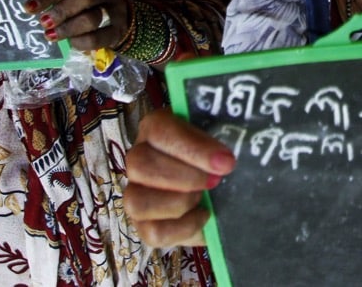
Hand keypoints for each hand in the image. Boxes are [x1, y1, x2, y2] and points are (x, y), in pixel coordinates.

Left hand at [24, 0, 131, 51]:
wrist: (117, 14)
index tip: (30, 8)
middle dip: (61, 11)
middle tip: (43, 22)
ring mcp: (117, 8)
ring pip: (92, 17)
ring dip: (68, 28)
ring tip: (50, 35)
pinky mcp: (119, 29)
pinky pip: (100, 37)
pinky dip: (82, 42)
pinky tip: (69, 43)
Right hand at [124, 108, 236, 246]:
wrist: (222, 192)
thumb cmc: (218, 160)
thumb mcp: (221, 143)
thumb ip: (222, 140)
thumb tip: (227, 157)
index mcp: (155, 128)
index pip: (160, 130)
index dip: (193, 147)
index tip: (225, 161)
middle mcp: (138, 158)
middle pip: (141, 164)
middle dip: (186, 176)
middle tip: (216, 181)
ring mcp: (135, 193)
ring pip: (138, 202)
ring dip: (179, 202)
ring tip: (205, 197)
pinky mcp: (143, 225)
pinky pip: (154, 232)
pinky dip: (184, 227)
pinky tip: (203, 215)